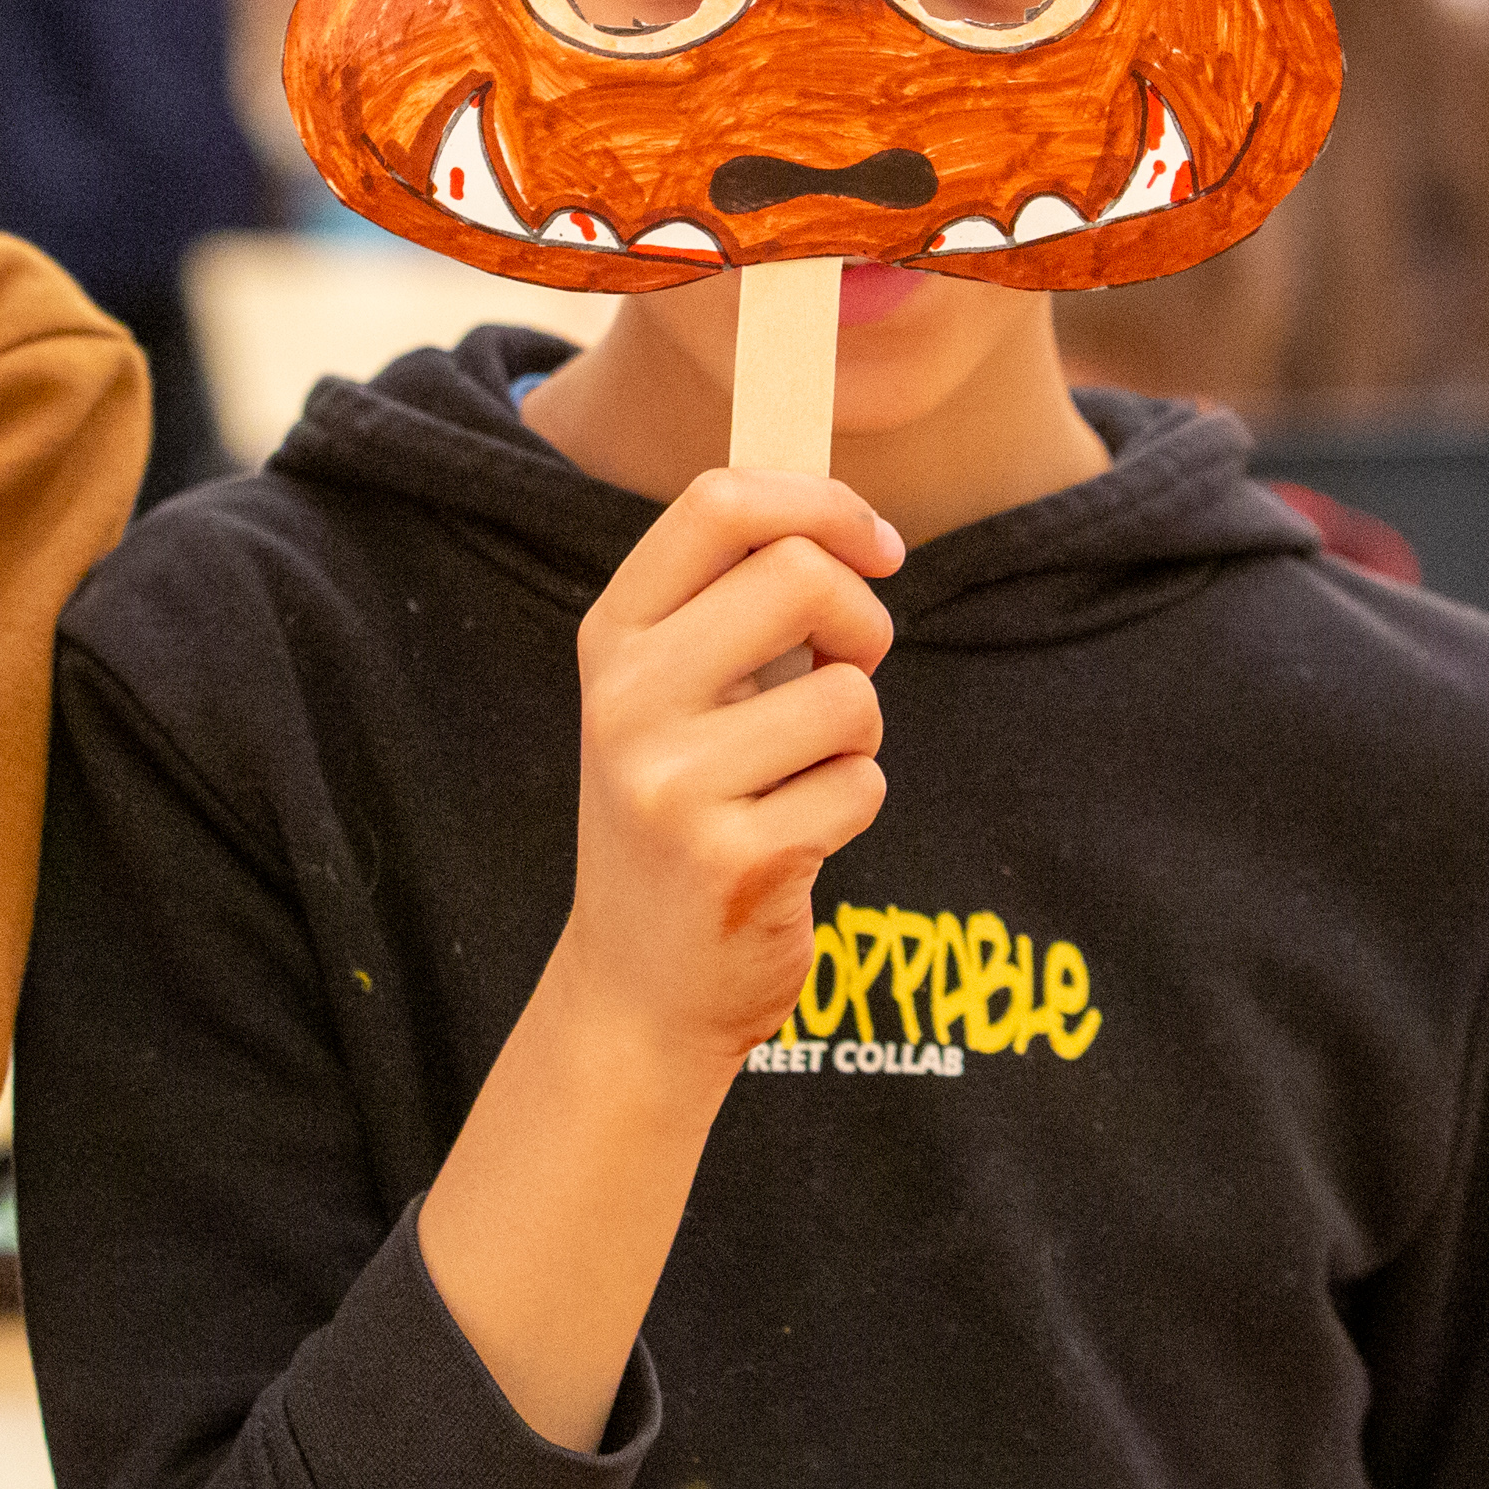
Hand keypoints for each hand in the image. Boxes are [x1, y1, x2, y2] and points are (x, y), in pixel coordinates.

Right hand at [408, 469, 902, 1450]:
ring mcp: (670, 781)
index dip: (820, 501)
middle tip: (848, 668)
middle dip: (862, 618)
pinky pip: (860, 785)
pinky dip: (852, 806)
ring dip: (858, 735)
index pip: (718, 502)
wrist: (639, 987)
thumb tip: (845, 521)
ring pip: (848, 693)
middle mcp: (626, 699)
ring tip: (802, 777)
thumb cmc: (683, 814)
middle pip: (800, 574)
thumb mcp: (673, 694)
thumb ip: (733, 605)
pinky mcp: (730, 858)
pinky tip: (795, 840)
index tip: (875, 544)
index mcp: (613, 637)